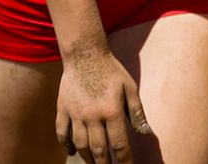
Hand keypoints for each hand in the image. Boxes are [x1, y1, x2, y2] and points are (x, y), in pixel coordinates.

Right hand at [56, 46, 148, 162]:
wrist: (85, 55)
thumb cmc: (112, 71)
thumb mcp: (130, 87)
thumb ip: (137, 112)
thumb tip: (146, 132)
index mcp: (112, 111)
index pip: (119, 143)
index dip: (124, 160)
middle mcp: (92, 116)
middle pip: (98, 149)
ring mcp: (75, 114)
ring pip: (80, 144)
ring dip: (88, 158)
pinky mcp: (62, 109)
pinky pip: (61, 133)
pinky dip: (66, 144)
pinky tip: (73, 151)